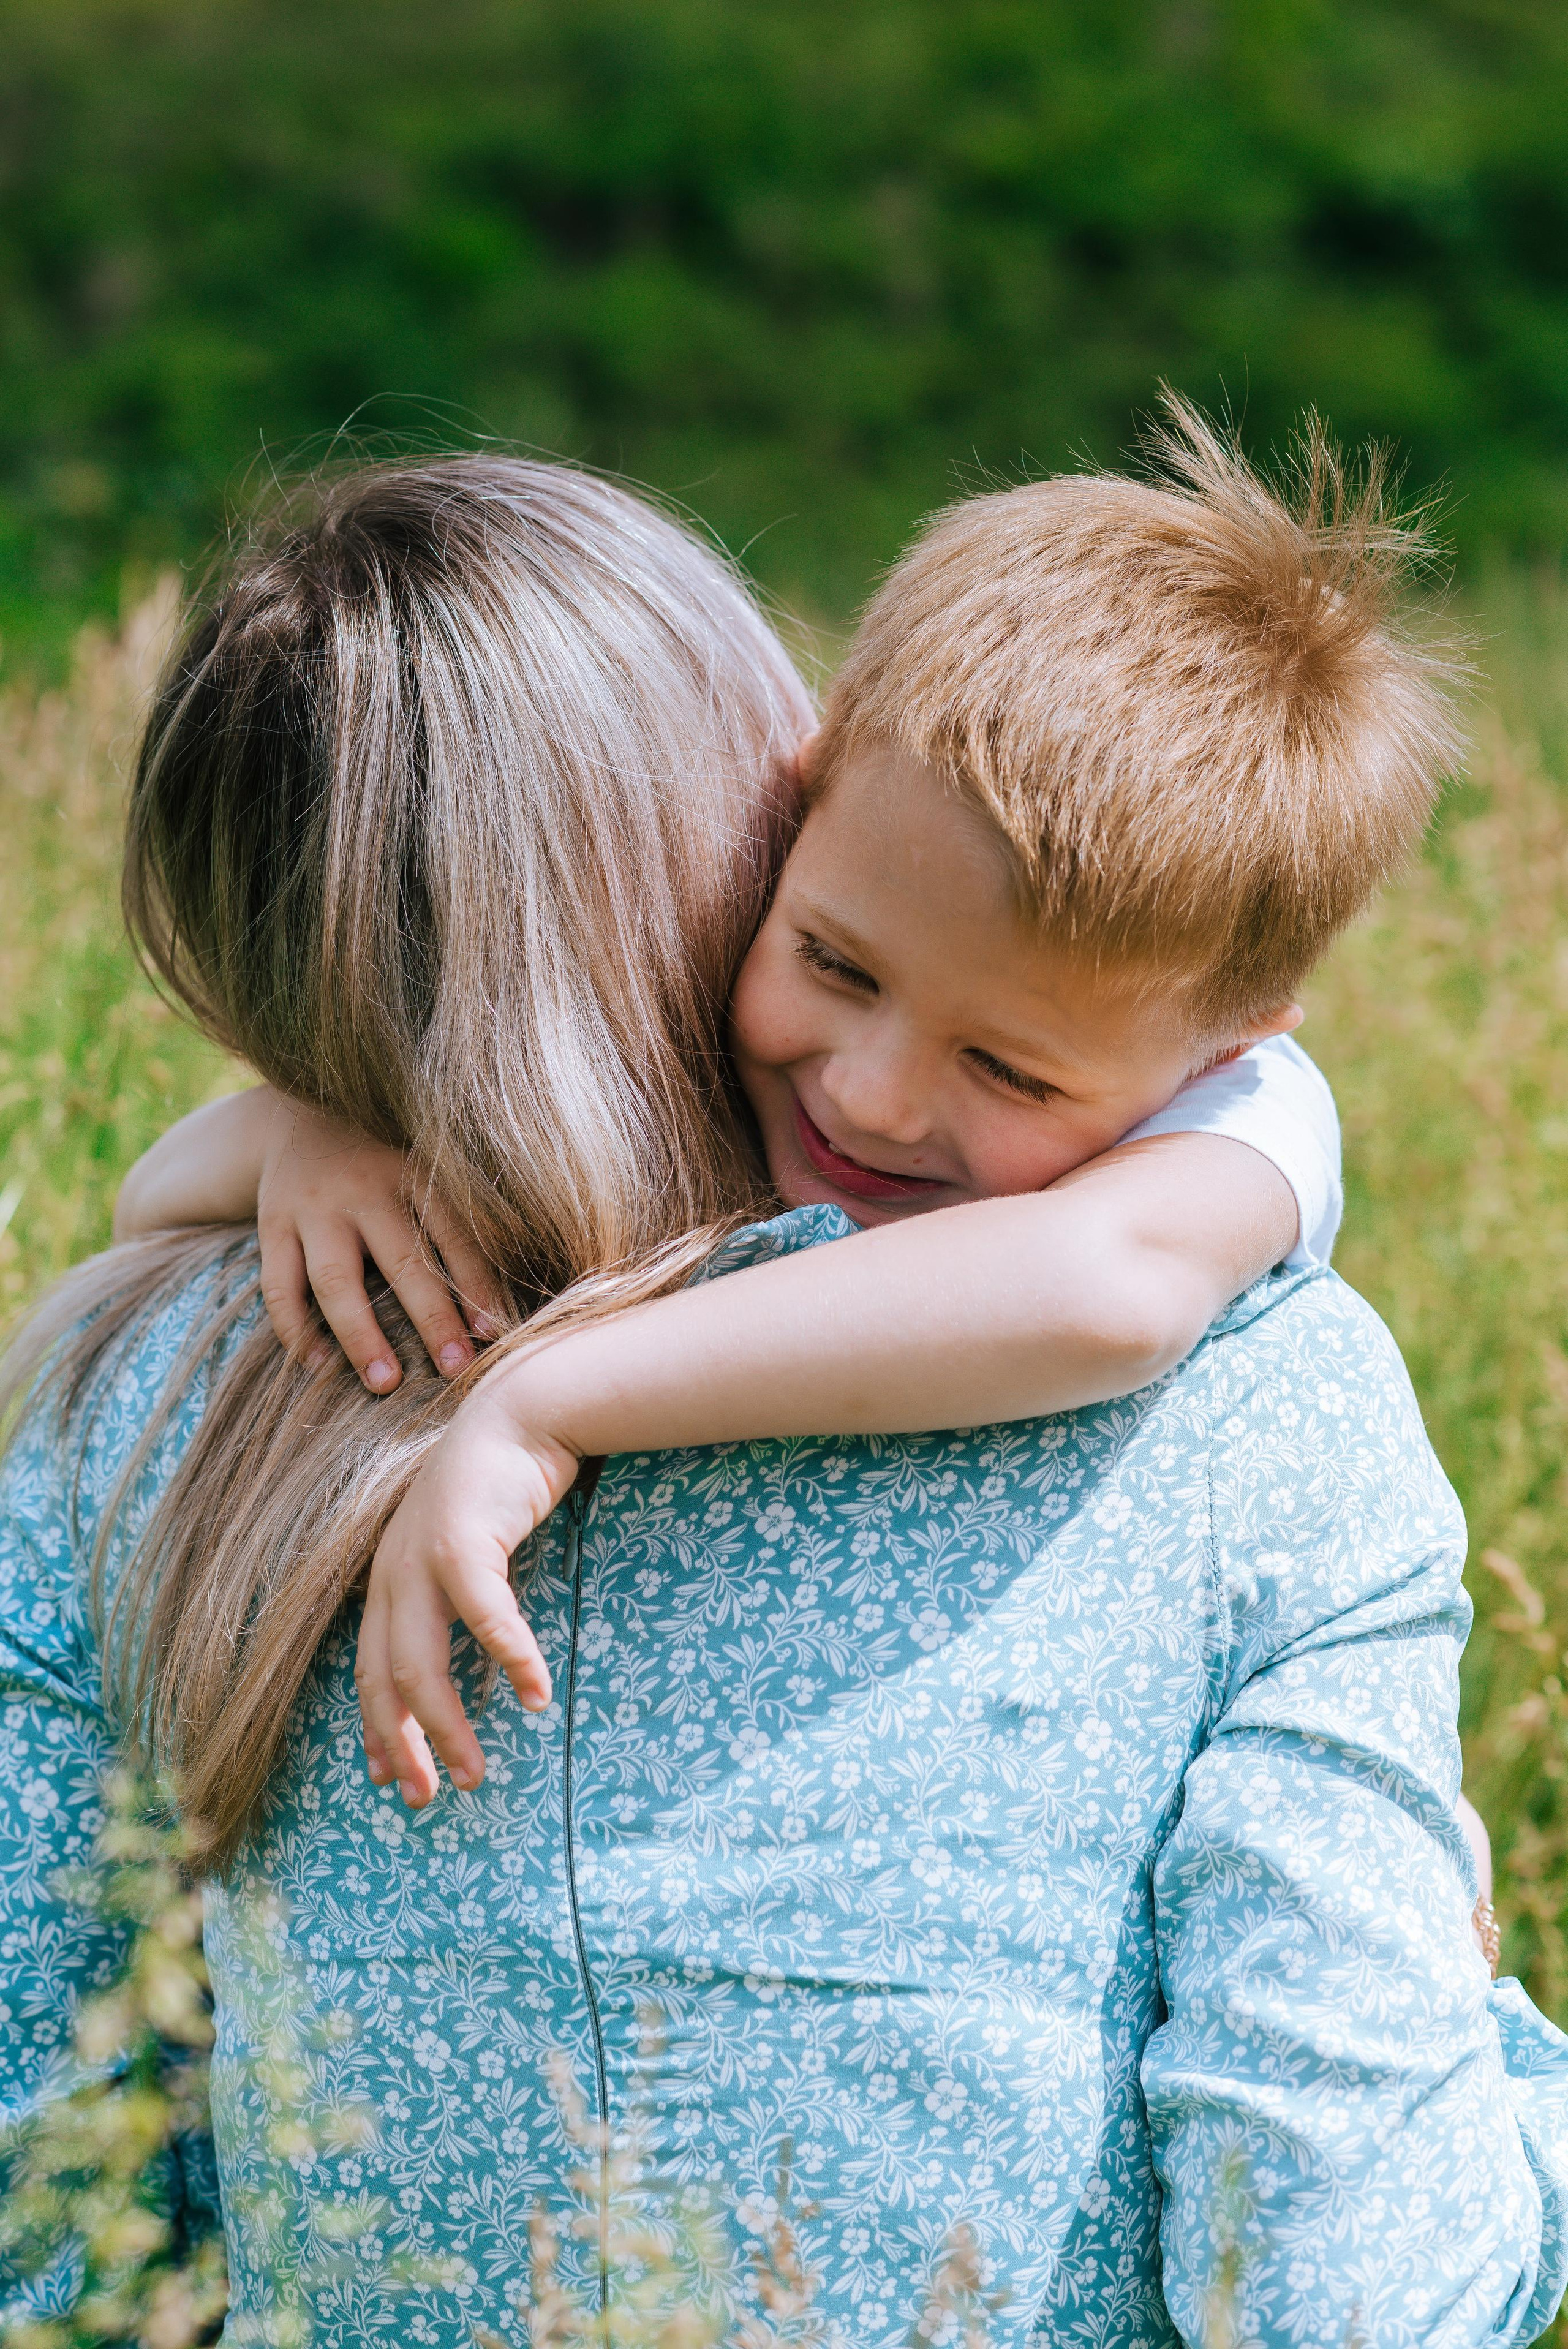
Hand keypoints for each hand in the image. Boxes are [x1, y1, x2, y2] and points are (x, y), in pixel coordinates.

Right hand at [256, 1094, 509, 1392]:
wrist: (297, 1111)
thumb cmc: (380, 1158)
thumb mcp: (421, 1165)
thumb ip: (457, 1214)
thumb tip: (503, 1291)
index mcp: (413, 1173)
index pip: (454, 1236)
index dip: (476, 1286)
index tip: (493, 1334)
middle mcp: (364, 1189)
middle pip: (403, 1263)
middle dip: (433, 1320)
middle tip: (456, 1370)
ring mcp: (314, 1208)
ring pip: (337, 1281)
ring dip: (361, 1336)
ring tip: (385, 1383)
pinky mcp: (273, 1224)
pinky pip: (280, 1286)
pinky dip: (296, 1329)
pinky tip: (318, 1366)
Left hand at [354, 1378, 582, 1802]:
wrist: (521, 1411)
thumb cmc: (501, 1485)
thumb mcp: (466, 1548)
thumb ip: (456, 1599)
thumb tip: (472, 1655)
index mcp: (389, 1577)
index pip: (366, 1668)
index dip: (377, 1728)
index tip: (391, 1779)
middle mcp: (392, 1570)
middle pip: (382, 1678)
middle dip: (402, 1745)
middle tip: (429, 1797)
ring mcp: (421, 1554)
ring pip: (419, 1661)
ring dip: (446, 1724)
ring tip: (475, 1769)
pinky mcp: (463, 1537)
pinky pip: (484, 1614)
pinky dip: (509, 1658)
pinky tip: (534, 1693)